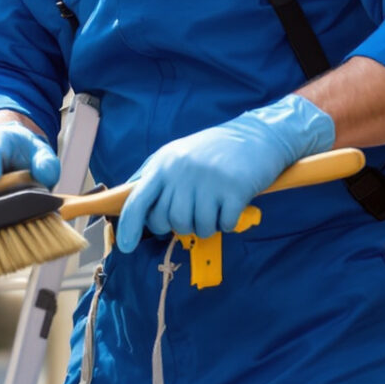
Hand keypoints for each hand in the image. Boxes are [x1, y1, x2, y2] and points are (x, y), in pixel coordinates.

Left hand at [116, 95, 334, 252]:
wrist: (258, 136)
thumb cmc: (215, 150)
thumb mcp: (179, 154)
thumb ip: (157, 177)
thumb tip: (135, 209)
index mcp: (164, 163)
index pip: (137, 200)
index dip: (129, 227)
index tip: (126, 246)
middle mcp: (183, 172)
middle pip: (169, 221)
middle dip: (180, 225)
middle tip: (194, 211)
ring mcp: (209, 181)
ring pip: (196, 228)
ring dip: (206, 226)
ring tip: (214, 207)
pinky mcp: (234, 190)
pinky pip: (223, 225)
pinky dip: (227, 222)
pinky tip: (231, 205)